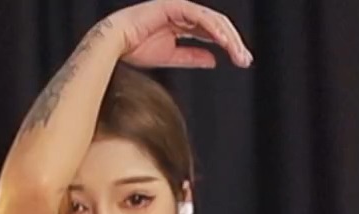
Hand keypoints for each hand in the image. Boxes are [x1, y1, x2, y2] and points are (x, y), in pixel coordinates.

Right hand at [105, 1, 252, 69]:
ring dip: (228, 37)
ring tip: (238, 53)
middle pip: (216, 25)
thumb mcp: (171, 56)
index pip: (213, 32)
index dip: (230, 45)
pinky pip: (198, 16)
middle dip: (234, 42)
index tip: (242, 61)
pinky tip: (224, 42)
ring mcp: (177, 8)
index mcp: (182, 24)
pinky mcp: (171, 6)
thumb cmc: (134, 49)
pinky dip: (212, 28)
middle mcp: (182, 14)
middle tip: (245, 60)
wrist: (112, 45)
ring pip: (211, 20)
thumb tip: (213, 60)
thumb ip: (192, 56)